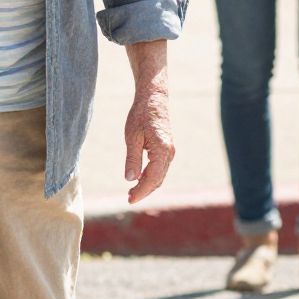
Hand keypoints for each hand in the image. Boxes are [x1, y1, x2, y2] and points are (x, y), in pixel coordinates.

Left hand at [124, 79, 174, 204]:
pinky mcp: (167, 149)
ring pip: (160, 176)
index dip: (141, 191)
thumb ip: (132, 159)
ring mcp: (170, 151)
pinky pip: (160, 169)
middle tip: (128, 198)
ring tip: (131, 192)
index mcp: (162, 150)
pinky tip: (139, 178)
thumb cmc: (141, 115)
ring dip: (147, 185)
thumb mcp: (132, 137)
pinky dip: (150, 177)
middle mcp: (169, 153)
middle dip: (144, 191)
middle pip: (158, 180)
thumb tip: (130, 179)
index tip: (130, 200)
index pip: (152, 178)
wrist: (153, 98)